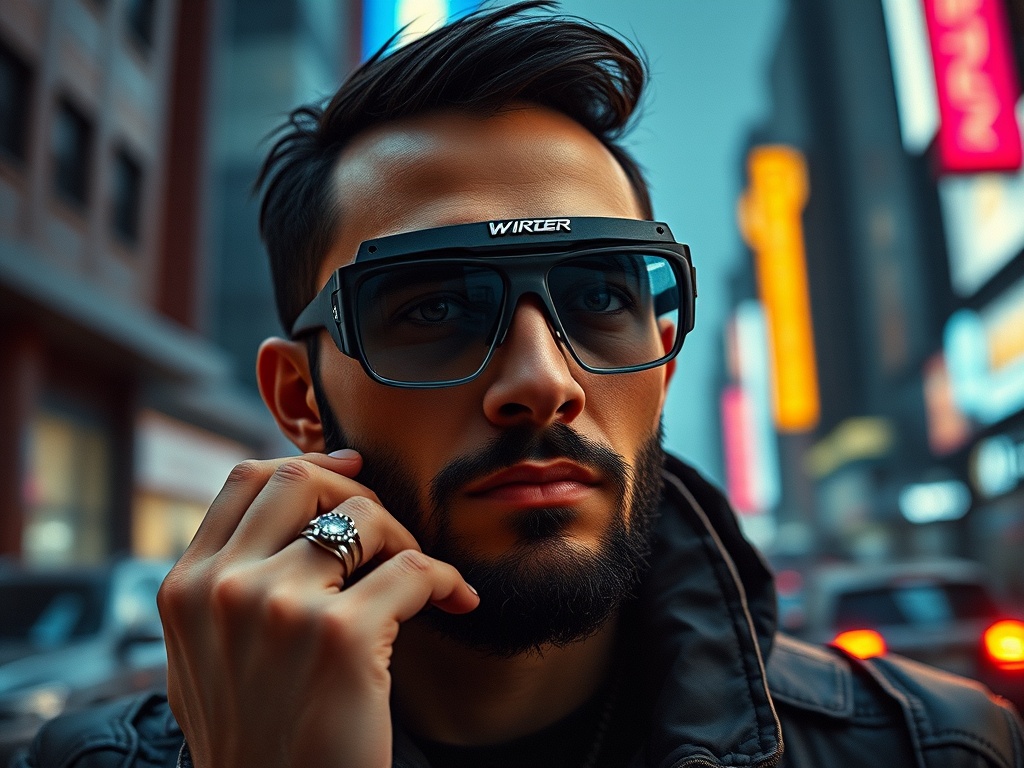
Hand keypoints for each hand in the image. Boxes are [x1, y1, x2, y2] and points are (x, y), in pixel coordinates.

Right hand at [157, 451, 478, 767]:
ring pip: (363, 516)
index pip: (246, 480)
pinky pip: (415, 569)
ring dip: (405, 538)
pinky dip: (446, 579)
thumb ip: (225, 587)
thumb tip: (285, 516)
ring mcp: (279, 608)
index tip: (351, 474)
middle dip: (356, 493)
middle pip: (300, 480)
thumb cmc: (257, 742)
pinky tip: (456, 600)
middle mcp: (223, 588)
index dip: (308, 466)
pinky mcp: (341, 636)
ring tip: (420, 579)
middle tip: (389, 534)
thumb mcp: (206, 659)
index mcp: (186, 588)